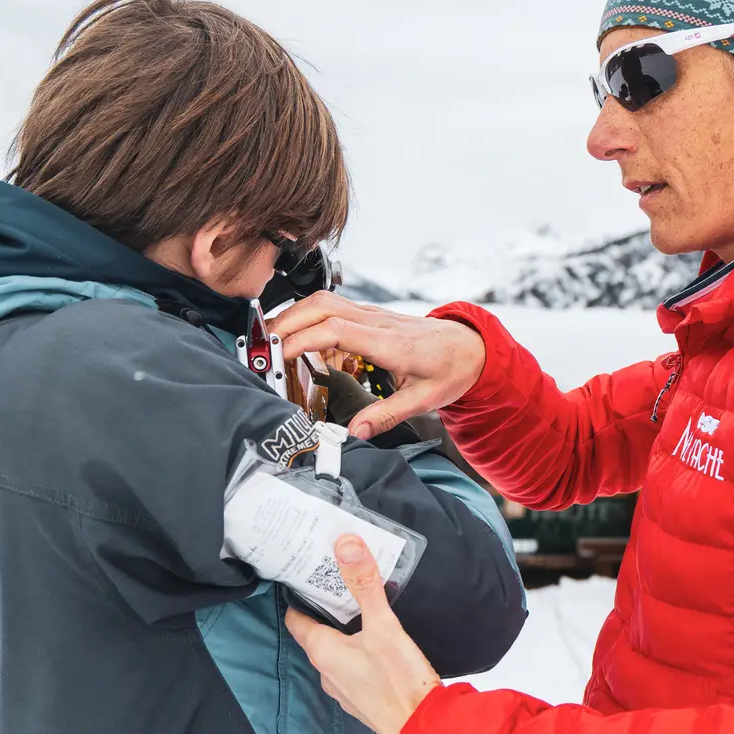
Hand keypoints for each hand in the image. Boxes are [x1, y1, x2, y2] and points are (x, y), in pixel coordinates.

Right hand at [270, 293, 485, 438]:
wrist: (470, 347)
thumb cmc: (450, 369)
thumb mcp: (424, 401)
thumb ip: (386, 416)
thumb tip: (354, 433)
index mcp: (389, 342)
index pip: (336, 329)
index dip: (303, 338)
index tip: (281, 355)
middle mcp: (377, 322)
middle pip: (321, 306)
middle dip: (286, 322)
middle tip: (263, 347)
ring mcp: (371, 315)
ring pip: (323, 300)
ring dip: (293, 315)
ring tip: (271, 341)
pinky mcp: (368, 315)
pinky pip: (331, 306)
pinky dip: (306, 315)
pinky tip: (296, 336)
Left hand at [285, 535, 442, 733]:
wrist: (423, 729)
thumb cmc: (399, 680)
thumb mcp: (383, 625)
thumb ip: (365, 585)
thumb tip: (345, 545)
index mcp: (323, 651)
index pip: (296, 619)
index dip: (298, 597)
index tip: (305, 577)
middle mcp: (325, 672)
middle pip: (316, 635)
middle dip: (325, 612)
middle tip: (339, 586)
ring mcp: (342, 689)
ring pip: (334, 654)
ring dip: (342, 635)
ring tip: (360, 613)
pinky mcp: (360, 700)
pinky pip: (351, 670)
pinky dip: (356, 655)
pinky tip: (376, 647)